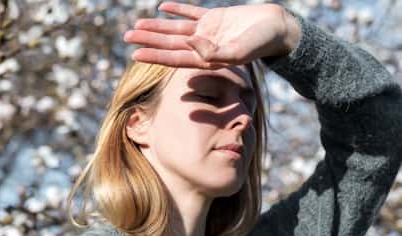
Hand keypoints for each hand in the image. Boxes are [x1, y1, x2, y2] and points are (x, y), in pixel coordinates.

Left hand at [123, 1, 301, 68]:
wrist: (278, 28)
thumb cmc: (261, 43)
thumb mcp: (238, 51)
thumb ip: (214, 53)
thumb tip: (190, 44)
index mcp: (206, 59)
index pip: (175, 58)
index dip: (154, 56)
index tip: (135, 54)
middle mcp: (203, 46)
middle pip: (170, 44)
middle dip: (149, 41)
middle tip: (126, 37)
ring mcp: (208, 31)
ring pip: (176, 29)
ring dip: (157, 27)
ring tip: (137, 25)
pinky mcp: (215, 17)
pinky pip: (191, 12)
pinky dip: (177, 9)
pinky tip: (162, 7)